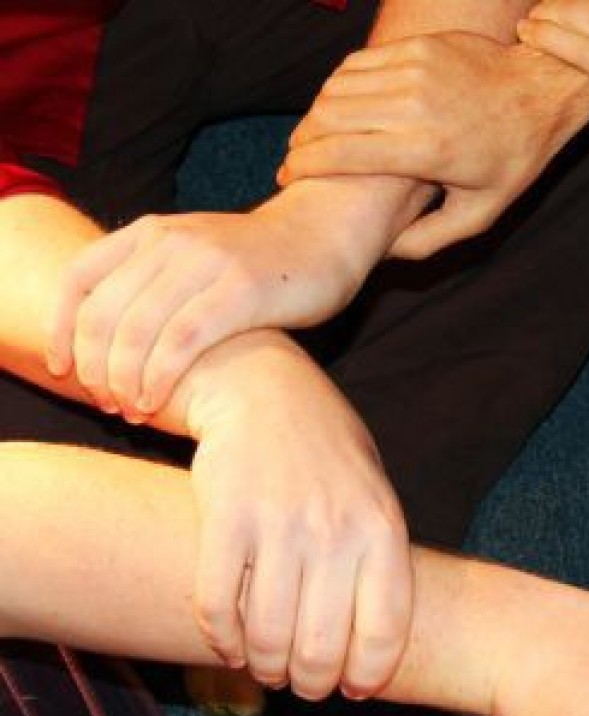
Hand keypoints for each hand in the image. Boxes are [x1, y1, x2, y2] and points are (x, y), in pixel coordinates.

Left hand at [48, 194, 376, 419]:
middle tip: (105, 403)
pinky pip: (181, 342)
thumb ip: (154, 278)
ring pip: (136, 332)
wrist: (326, 234)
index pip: (79, 280)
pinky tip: (156, 402)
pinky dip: (158, 378)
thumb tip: (110, 336)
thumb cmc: (262, 260)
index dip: (61, 330)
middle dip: (95, 368)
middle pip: (103, 315)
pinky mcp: (240, 291)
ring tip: (130, 410)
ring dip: (124, 381)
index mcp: (151, 232)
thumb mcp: (196, 253)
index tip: (65, 370)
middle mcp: (170, 242)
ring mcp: (206, 264)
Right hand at [185, 333, 412, 700]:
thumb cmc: (330, 458)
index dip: (368, 674)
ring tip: (268, 668)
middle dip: (311, 684)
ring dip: (264, 667)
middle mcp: (335, 530)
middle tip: (304, 687)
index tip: (354, 689)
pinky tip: (227, 646)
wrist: (268, 393)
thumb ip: (376, 566)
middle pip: (321, 647)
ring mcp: (279, 524)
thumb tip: (368, 654)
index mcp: (382, 529)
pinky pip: (216, 604)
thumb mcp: (375, 501)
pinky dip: (219, 639)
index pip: (383, 630)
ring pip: (266, 635)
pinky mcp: (225, 518)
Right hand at [278, 31, 588, 259]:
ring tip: (312, 137)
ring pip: (338, 89)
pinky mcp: (417, 48)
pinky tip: (337, 107)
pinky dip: (338, 87)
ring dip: (316, 114)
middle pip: (330, 119)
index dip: (303, 167)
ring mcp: (416, 70)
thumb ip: (430, 238)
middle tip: (293, 160)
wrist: (541, 92)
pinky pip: (358, 65)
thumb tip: (384, 251)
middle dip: (301, 142)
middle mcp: (417, 105)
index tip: (287, 178)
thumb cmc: (512, 160)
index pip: (342, 154)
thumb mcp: (480, 214)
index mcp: (428, 150)